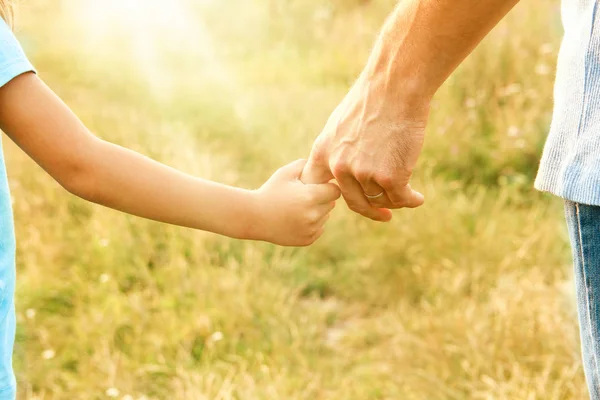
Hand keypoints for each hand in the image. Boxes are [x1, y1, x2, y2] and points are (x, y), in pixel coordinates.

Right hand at [252, 159, 340, 246]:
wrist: (254, 216)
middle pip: (331, 204)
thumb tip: (321, 163)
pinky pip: (319, 229)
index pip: (335, 191)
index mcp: (311, 196)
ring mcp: (310, 229)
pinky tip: (297, 219)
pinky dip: (312, 224)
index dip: (328, 187)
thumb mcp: (285, 173)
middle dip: (322, 199)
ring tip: (298, 208)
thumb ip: (305, 164)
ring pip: (325, 217)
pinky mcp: (307, 239)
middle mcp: (313, 214)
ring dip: (317, 212)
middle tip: (305, 196)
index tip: (319, 185)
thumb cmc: (270, 191)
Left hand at [301, 76, 430, 221]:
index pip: (316, 185)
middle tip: (383, 215)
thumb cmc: (373, 98)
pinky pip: (401, 198)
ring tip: (406, 195)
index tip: (339, 202)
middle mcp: (339, 167)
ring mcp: (364, 174)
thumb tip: (344, 169)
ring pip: (380, 199)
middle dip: (371, 210)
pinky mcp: (390, 177)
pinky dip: (411, 200)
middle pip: (355, 201)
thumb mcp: (342, 122)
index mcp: (323, 151)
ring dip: (395, 200)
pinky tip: (417, 198)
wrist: (395, 86)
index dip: (326, 198)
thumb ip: (339, 148)